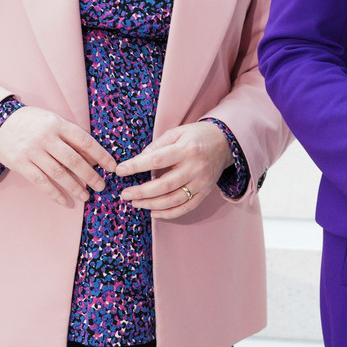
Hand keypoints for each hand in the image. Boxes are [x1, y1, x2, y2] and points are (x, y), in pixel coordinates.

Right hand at [0, 107, 116, 207]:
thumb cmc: (32, 123)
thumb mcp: (52, 121)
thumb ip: (70, 137)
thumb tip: (93, 158)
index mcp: (58, 124)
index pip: (85, 141)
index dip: (101, 155)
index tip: (112, 167)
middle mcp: (46, 137)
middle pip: (73, 160)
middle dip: (90, 175)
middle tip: (101, 186)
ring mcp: (32, 151)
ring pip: (58, 173)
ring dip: (75, 187)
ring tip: (86, 196)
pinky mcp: (21, 164)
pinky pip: (41, 182)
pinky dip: (54, 193)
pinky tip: (65, 201)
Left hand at [118, 121, 234, 218]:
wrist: (226, 143)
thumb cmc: (197, 135)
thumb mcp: (177, 132)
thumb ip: (157, 145)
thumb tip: (138, 160)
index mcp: (186, 149)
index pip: (157, 160)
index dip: (136, 166)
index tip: (120, 171)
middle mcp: (194, 168)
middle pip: (164, 185)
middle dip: (141, 192)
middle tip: (124, 194)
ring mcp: (201, 182)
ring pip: (174, 200)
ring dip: (152, 205)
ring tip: (135, 203)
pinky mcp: (205, 192)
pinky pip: (185, 208)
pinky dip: (168, 214)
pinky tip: (153, 213)